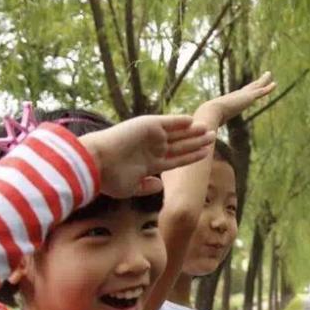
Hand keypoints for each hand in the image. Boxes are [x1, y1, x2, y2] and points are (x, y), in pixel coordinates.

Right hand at [81, 115, 214, 197]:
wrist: (95, 164)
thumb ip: (146, 186)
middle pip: (181, 145)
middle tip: (214, 137)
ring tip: (210, 130)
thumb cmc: (109, 179)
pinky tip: (193, 121)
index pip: (176, 159)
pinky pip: (168, 122)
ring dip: (193, 132)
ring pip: (178, 134)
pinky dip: (180, 121)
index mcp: (149, 164)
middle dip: (197, 142)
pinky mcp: (146, 125)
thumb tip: (159, 185)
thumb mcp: (131, 188)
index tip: (206, 155)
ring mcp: (150, 137)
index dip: (192, 156)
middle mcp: (151, 149)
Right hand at [197, 71, 276, 125]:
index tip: (250, 88)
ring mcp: (243, 96)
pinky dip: (268, 88)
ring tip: (269, 74)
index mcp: (231, 102)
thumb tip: (206, 141)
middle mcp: (237, 96)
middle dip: (256, 82)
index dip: (247, 91)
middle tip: (263, 77)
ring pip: (256, 86)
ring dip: (263, 80)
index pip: (241, 95)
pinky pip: (261, 92)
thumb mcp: (213, 125)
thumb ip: (212, 130)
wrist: (211, 112)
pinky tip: (274, 85)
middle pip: (249, 87)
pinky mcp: (248, 98)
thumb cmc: (209, 119)